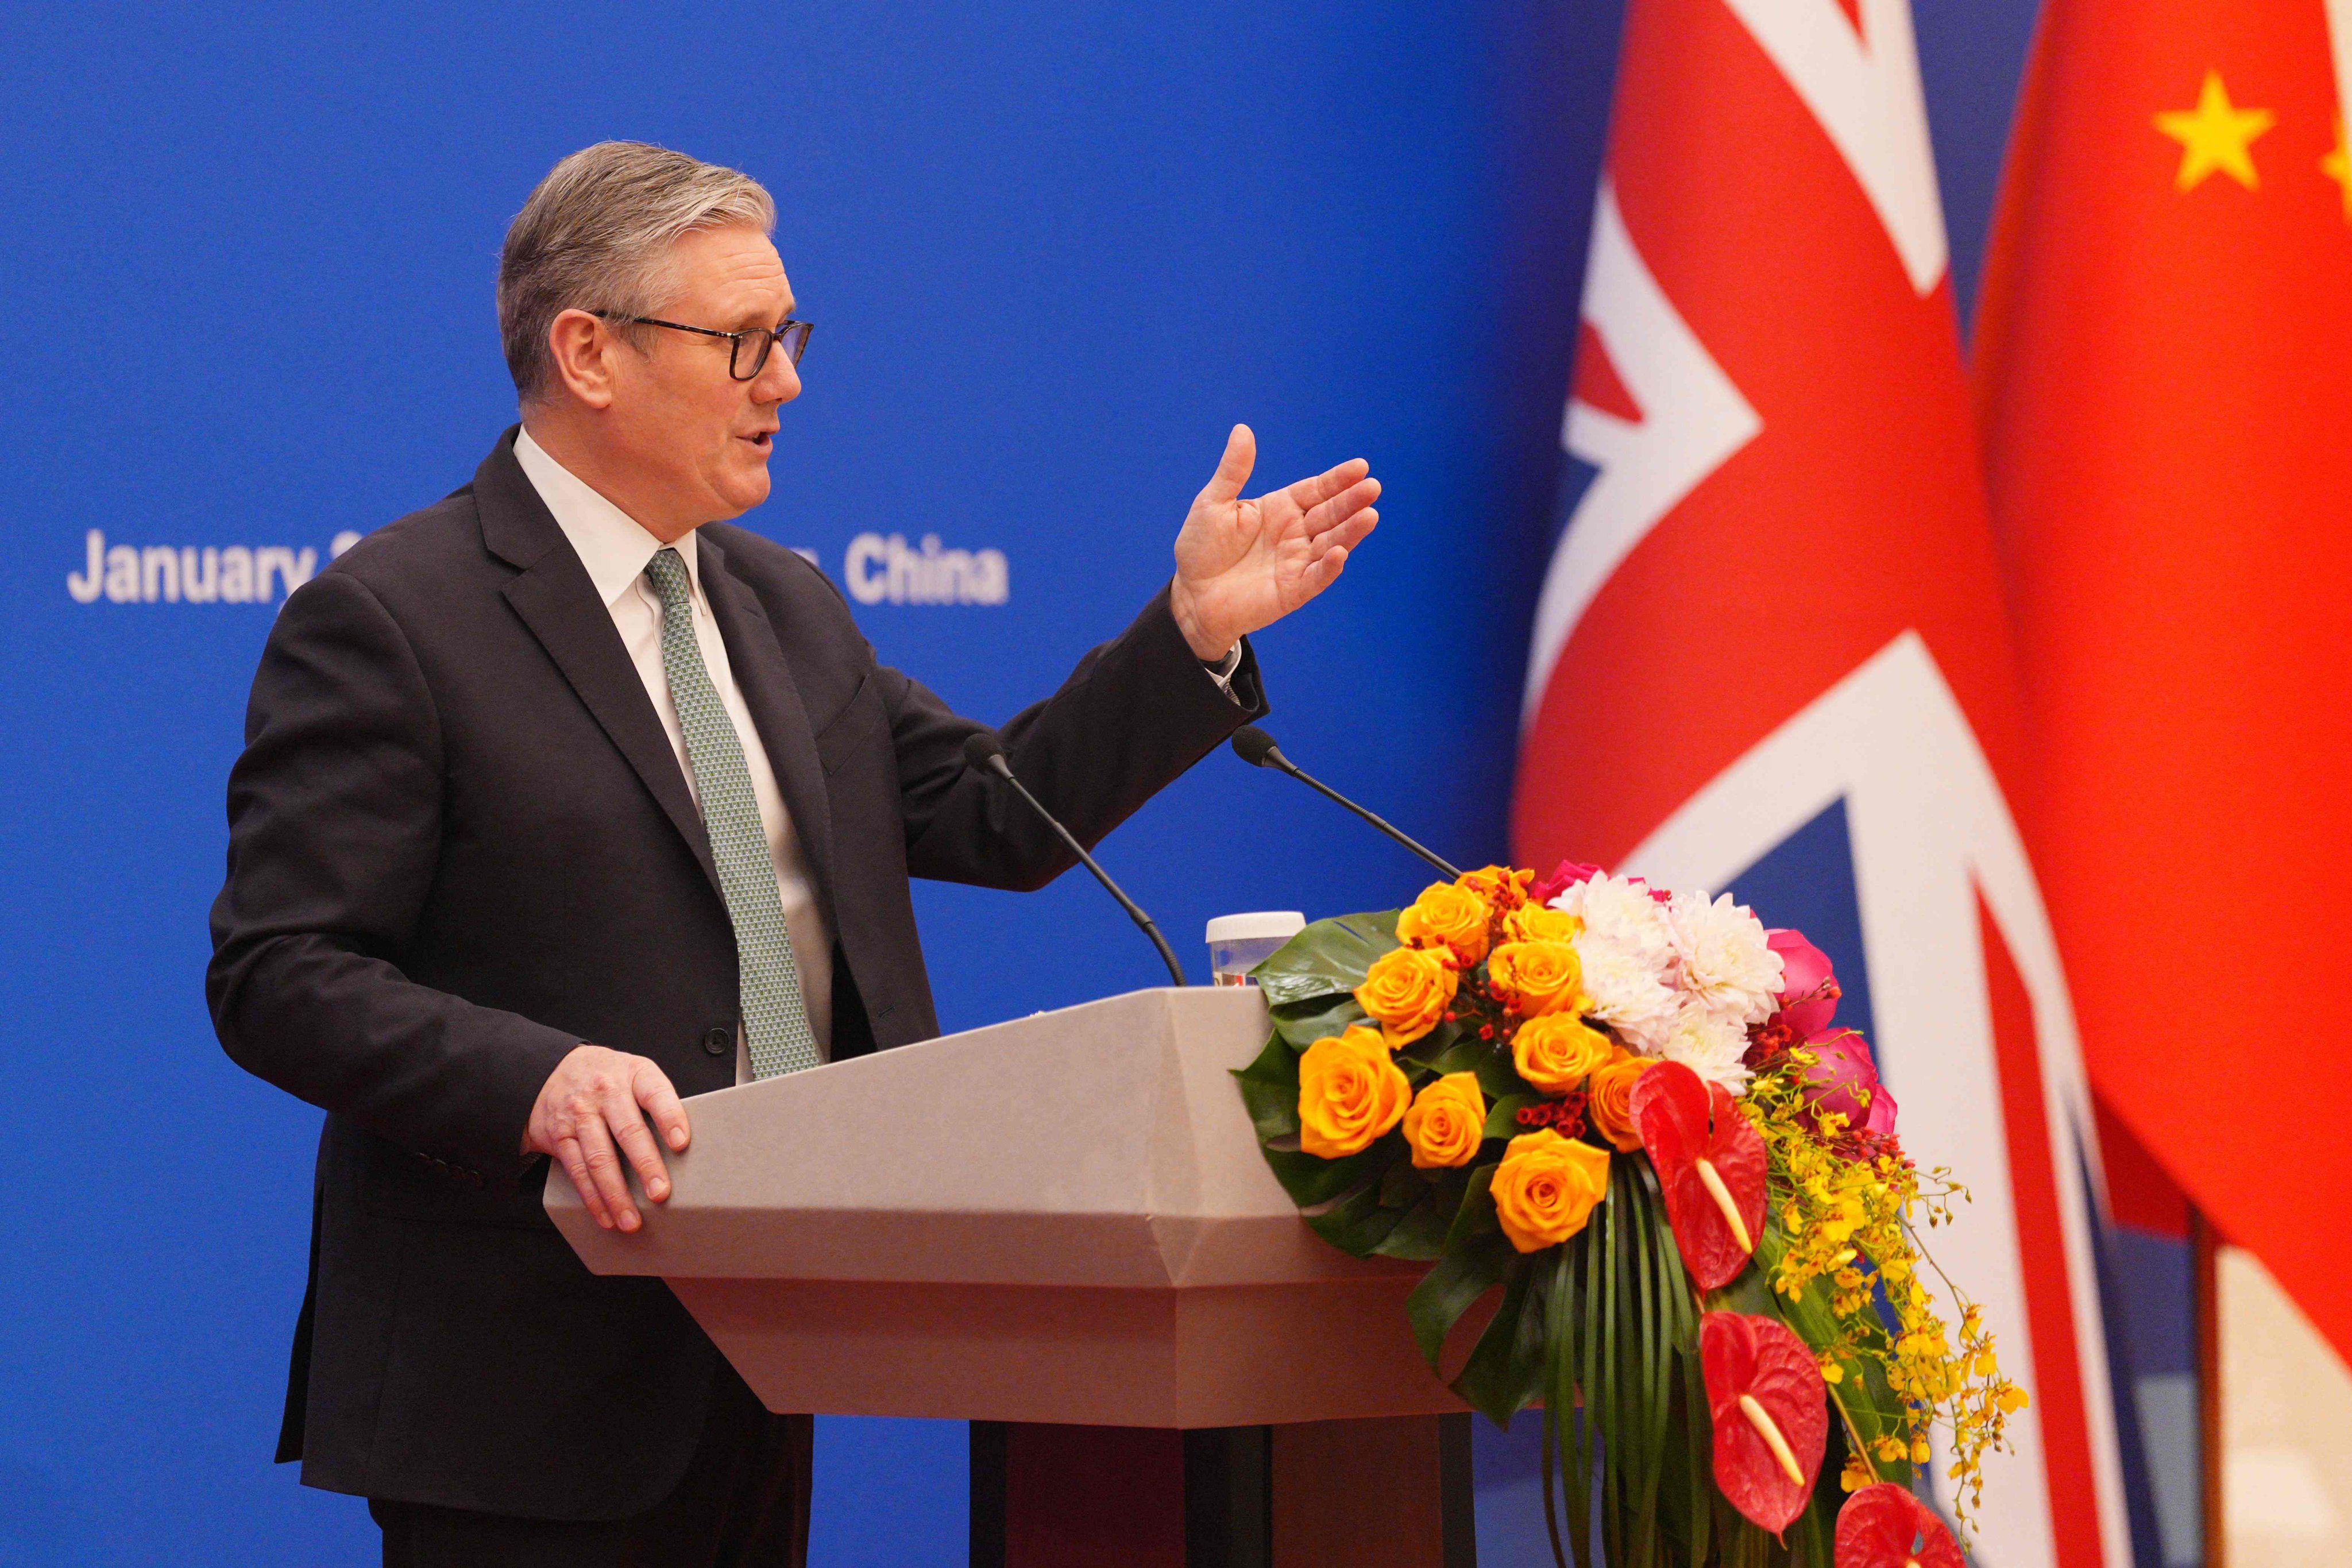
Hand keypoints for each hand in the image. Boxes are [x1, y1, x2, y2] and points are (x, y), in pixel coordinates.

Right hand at [524, 1045, 689, 1231]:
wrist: (550, 1072)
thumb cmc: (607, 1077)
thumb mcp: (635, 1073)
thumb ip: (657, 1101)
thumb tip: (686, 1146)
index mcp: (634, 1074)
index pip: (656, 1094)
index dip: (670, 1118)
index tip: (681, 1144)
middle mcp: (606, 1092)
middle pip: (628, 1131)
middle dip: (646, 1165)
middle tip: (660, 1193)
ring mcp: (580, 1114)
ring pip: (599, 1158)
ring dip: (616, 1194)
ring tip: (631, 1219)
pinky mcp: (560, 1135)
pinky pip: (577, 1170)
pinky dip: (592, 1197)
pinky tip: (606, 1215)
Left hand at [1167, 424, 1379, 659]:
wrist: (1190, 595)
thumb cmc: (1201, 547)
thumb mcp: (1213, 502)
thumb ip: (1233, 470)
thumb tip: (1243, 429)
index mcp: (1280, 508)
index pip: (1316, 490)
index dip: (1338, 480)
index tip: (1360, 467)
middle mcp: (1295, 534)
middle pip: (1330, 515)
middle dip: (1352, 502)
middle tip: (1373, 488)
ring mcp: (1296, 563)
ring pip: (1330, 544)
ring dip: (1350, 532)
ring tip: (1370, 515)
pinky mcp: (1292, 591)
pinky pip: (1315, 578)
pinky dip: (1328, 567)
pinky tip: (1339, 553)